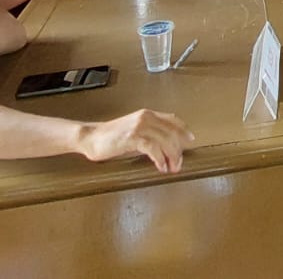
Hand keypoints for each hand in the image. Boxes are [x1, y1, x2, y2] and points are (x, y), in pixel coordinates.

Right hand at [78, 109, 194, 172]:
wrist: (91, 138)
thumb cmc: (111, 137)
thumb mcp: (134, 131)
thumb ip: (149, 133)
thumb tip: (165, 146)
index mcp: (147, 114)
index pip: (172, 119)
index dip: (183, 130)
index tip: (190, 140)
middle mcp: (145, 117)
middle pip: (172, 132)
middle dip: (178, 150)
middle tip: (178, 164)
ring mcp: (139, 126)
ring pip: (166, 140)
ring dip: (172, 156)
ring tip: (172, 168)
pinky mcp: (133, 137)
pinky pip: (153, 148)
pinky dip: (160, 158)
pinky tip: (161, 166)